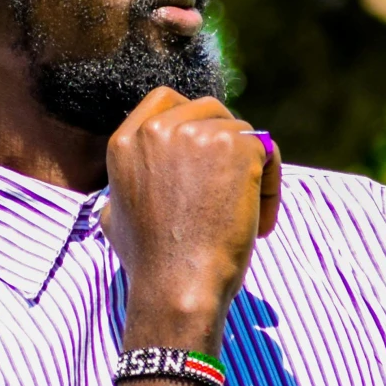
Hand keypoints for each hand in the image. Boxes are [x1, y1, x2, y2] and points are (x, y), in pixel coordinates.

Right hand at [99, 89, 279, 353]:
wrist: (176, 285)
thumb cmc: (149, 263)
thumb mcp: (115, 216)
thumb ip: (128, 183)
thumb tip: (136, 178)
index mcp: (125, 141)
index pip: (165, 100)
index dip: (190, 118)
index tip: (205, 149)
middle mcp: (157, 129)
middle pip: (209, 108)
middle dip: (226, 139)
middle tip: (234, 181)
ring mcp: (198, 133)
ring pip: (242, 131)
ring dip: (251, 168)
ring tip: (249, 215)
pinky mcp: (237, 146)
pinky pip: (267, 152)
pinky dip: (270, 186)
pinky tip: (260, 222)